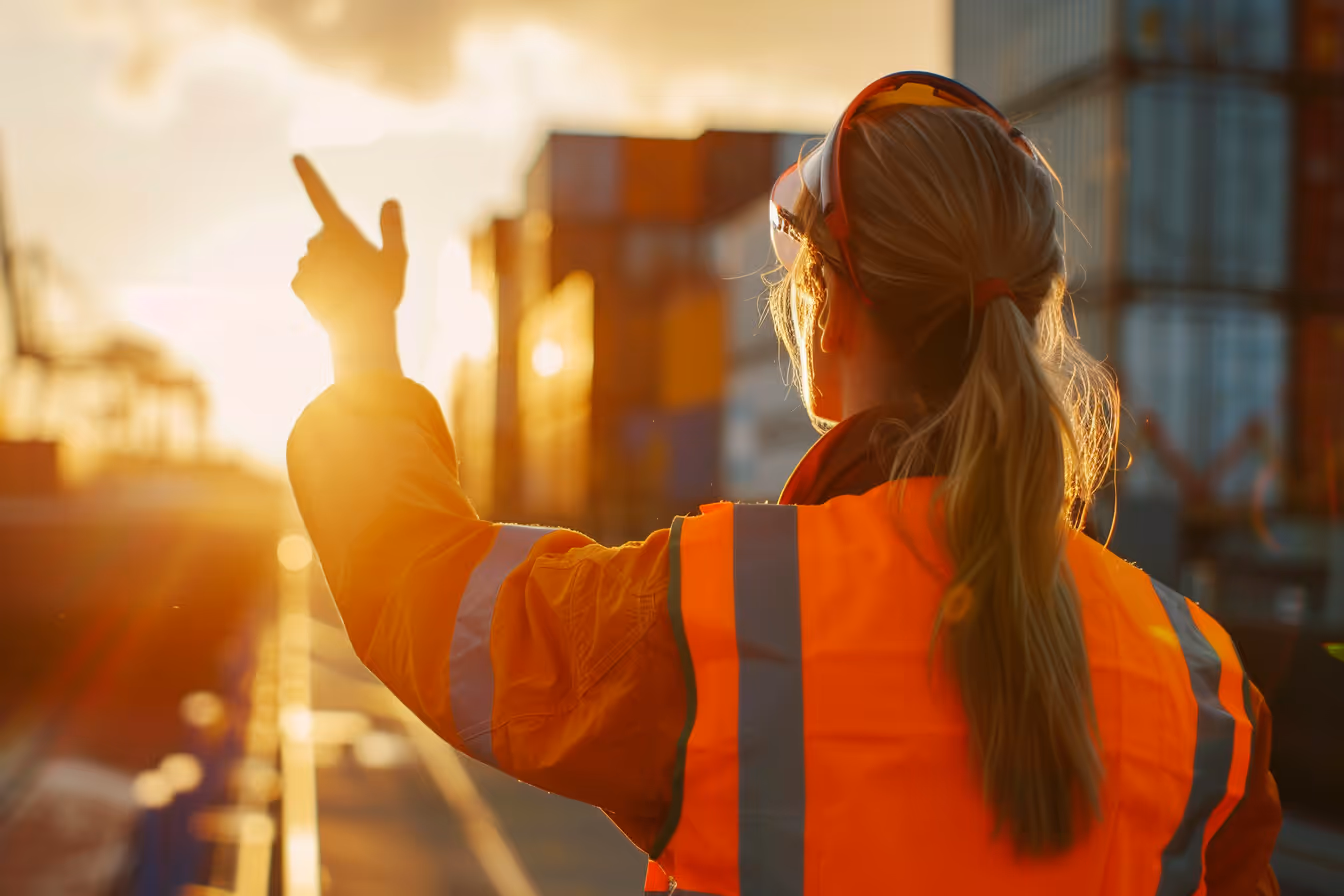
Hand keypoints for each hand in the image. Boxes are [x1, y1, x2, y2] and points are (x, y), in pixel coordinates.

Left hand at [291, 154, 407, 336]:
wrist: (361, 329)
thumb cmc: (383, 292)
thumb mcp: (396, 257)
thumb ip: (391, 227)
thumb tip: (390, 201)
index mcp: (341, 230)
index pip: (321, 195)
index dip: (308, 175)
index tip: (295, 157)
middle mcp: (317, 242)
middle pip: (328, 239)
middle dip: (340, 250)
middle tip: (363, 274)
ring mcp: (305, 264)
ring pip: (318, 261)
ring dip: (332, 271)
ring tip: (352, 292)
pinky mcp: (297, 284)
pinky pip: (309, 281)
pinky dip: (321, 288)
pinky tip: (336, 301)